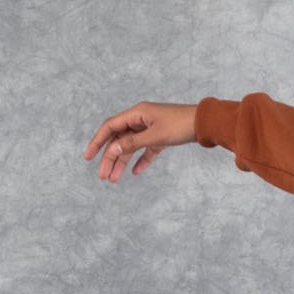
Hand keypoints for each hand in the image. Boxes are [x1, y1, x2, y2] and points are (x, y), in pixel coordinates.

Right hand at [83, 101, 198, 180]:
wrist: (205, 123)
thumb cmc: (181, 125)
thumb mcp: (154, 136)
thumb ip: (132, 143)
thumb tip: (112, 150)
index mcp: (136, 113)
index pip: (110, 127)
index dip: (97, 142)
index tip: (88, 157)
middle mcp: (141, 119)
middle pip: (118, 140)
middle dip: (109, 158)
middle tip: (103, 176)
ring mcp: (150, 129)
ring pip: (131, 147)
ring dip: (122, 163)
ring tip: (114, 180)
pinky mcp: (160, 137)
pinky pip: (146, 150)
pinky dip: (140, 161)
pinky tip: (135, 172)